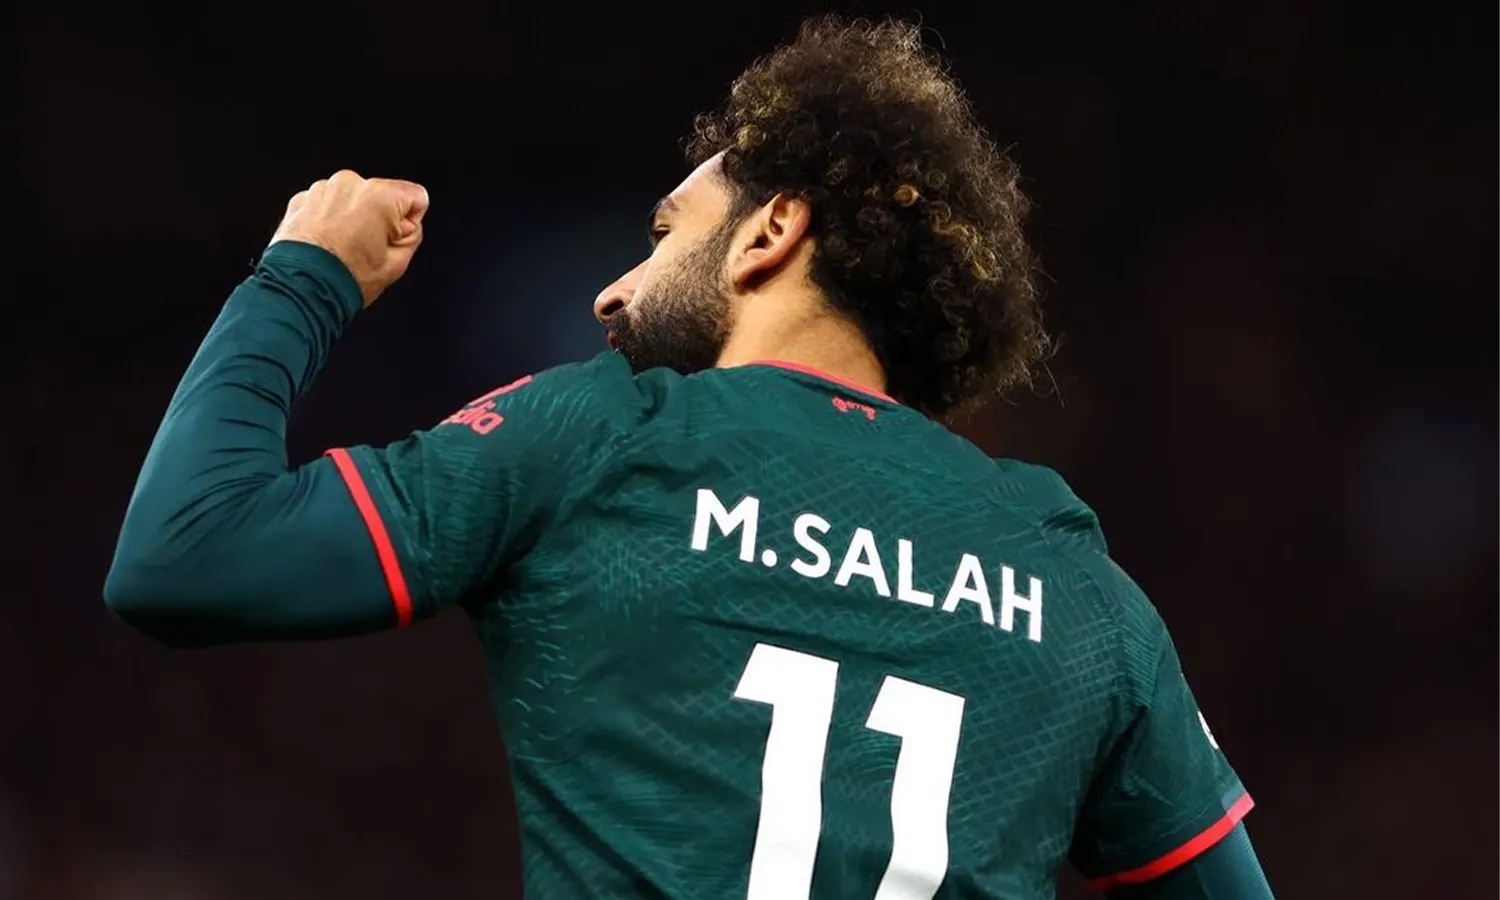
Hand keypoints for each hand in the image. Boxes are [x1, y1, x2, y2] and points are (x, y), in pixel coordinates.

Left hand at [270, 170, 429, 306]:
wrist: (299, 288)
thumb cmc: (343, 278)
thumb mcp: (398, 264)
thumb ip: (413, 236)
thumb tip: (407, 225)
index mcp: (380, 195)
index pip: (416, 197)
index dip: (408, 224)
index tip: (392, 241)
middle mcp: (350, 183)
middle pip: (382, 196)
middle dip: (378, 219)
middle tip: (365, 250)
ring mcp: (322, 189)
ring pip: (352, 200)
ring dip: (351, 219)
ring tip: (342, 249)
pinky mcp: (301, 199)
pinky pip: (327, 205)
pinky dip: (328, 221)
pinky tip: (325, 244)